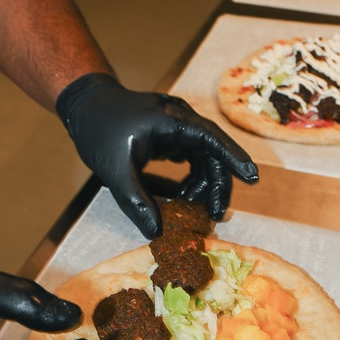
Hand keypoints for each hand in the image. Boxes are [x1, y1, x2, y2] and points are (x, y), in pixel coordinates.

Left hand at [56, 73, 257, 236]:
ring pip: (203, 157)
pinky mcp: (172, 135)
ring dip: (201, 184)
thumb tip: (157, 233)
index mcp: (171, 121)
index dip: (233, 158)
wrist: (86, 106)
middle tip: (214, 216)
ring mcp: (177, 126)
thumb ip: (136, 201)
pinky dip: (190, 178)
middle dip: (216, 185)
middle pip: (212, 153)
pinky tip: (182, 197)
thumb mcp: (114, 171)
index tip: (252, 178)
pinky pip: (191, 157)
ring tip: (190, 209)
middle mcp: (180, 120)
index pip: (211, 139)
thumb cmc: (99, 132)